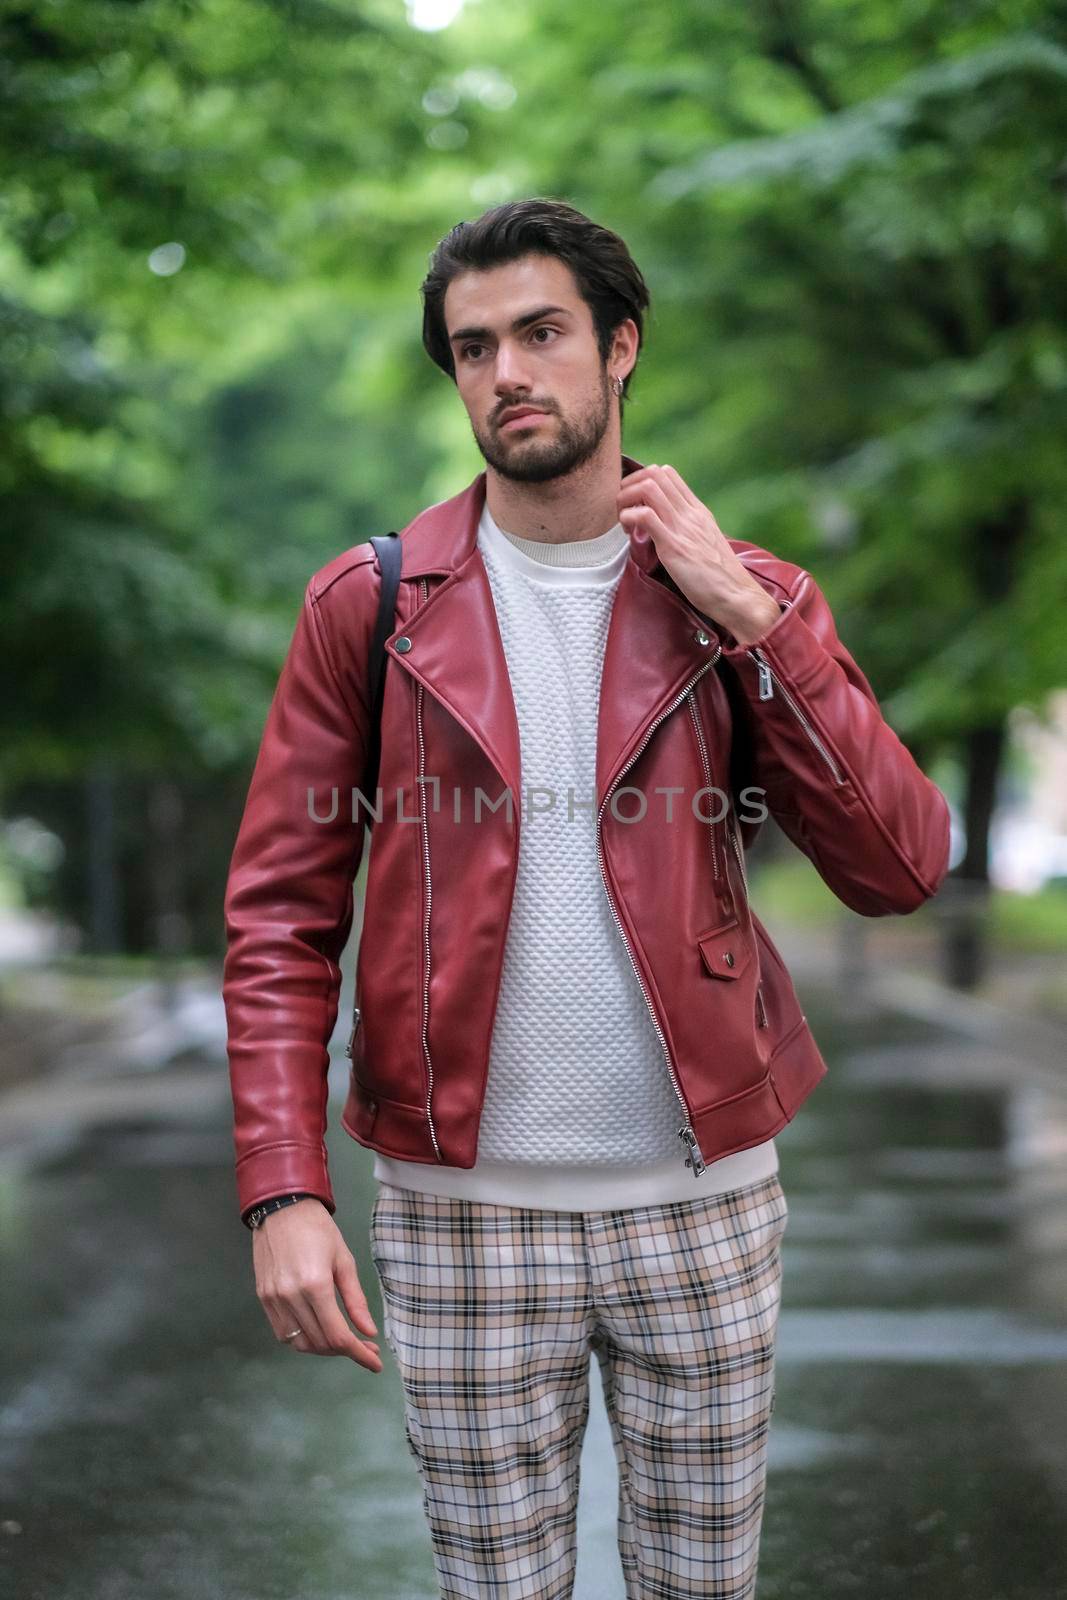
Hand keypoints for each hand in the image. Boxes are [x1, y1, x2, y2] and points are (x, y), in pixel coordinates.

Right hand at [252, 1198, 382, 1372]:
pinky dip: (303, 1340)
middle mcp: (291, 1297)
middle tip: (365, 1347)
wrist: (282, 1208)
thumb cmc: (318, 1229)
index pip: (338, 1335)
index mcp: (315, 1285)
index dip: (359, 1354)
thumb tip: (368, 1332)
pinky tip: (319, 1331)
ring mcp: (273, 1299)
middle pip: (320, 1343)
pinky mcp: (263, 1298)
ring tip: (343, 1340)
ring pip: (300, 1344)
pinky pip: (283, 1334)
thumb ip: (356, 1300)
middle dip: (346, 1352)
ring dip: (324, 1349)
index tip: (375, 1363)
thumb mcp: (344, 1261)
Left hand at [617, 464, 780, 646]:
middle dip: (630, 484)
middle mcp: (690, 513)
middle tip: (623, 508)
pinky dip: (629, 518)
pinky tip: (628, 532)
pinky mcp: (674, 547)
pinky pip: (646, 517)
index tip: (633, 502)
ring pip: (649, 488)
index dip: (642, 480)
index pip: (668, 473)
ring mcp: (683, 528)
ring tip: (623, 520)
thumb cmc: (719, 578)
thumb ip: (687, 531)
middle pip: (655, 473)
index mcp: (697, 511)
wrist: (736, 595)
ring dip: (626, 499)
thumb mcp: (704, 544)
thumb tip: (664, 530)